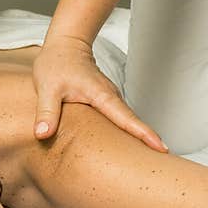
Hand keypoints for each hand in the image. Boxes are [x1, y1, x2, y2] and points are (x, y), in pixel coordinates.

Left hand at [32, 35, 166, 152]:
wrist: (65, 45)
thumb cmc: (56, 63)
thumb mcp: (47, 87)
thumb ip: (46, 111)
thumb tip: (43, 134)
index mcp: (101, 95)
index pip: (125, 118)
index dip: (143, 134)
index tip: (161, 147)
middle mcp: (111, 97)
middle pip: (134, 123)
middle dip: (150, 142)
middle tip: (165, 162)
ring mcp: (110, 100)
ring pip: (128, 122)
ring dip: (141, 139)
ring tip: (154, 160)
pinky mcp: (106, 103)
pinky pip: (121, 120)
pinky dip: (129, 132)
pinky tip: (132, 148)